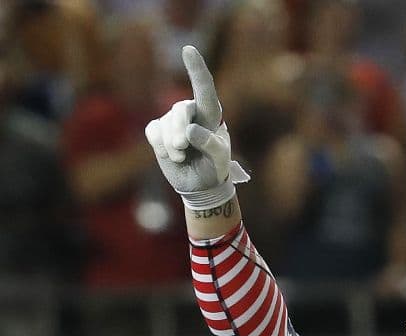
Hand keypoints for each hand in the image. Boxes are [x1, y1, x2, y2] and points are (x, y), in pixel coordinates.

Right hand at [144, 46, 248, 209]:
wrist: (199, 184)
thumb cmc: (214, 167)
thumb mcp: (220, 158)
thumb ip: (210, 143)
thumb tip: (190, 131)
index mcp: (211, 114)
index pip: (204, 88)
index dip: (196, 68)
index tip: (188, 49)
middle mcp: (191, 112)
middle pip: (180, 110)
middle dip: (179, 130)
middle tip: (183, 148)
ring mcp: (172, 120)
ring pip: (165, 124)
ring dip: (172, 144)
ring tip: (182, 157)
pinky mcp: (158, 130)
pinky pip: (153, 132)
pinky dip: (161, 146)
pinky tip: (171, 156)